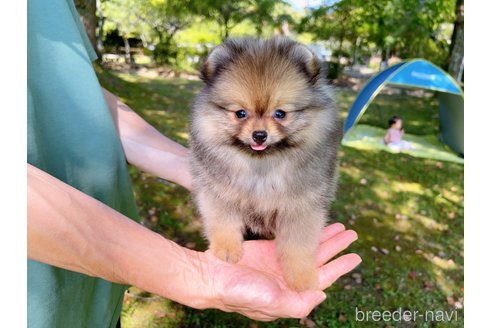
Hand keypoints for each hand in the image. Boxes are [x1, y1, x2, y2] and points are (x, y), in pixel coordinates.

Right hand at [204, 223, 360, 320]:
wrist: (211, 278)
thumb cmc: (239, 294)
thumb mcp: (271, 303)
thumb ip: (297, 303)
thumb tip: (322, 294)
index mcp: (291, 291)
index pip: (321, 278)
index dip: (339, 267)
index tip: (355, 256)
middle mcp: (287, 277)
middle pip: (317, 260)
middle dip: (335, 247)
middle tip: (352, 234)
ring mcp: (277, 262)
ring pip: (306, 247)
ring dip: (321, 238)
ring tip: (338, 226)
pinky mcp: (266, 250)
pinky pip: (289, 239)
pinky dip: (301, 232)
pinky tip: (310, 224)